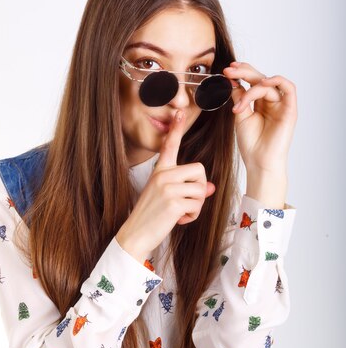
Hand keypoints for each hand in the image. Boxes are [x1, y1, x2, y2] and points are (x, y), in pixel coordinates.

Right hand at [116, 110, 215, 259]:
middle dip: (200, 189)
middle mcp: (162, 175)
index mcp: (159, 171)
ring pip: (201, 189)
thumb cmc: (151, 216)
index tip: (179, 113)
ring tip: (181, 213)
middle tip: (187, 202)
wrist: (135, 234)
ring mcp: (167, 188)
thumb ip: (189, 189)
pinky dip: (192, 216)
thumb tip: (210, 187)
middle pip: (200, 170)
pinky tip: (179, 220)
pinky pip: (197, 205)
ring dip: (197, 206)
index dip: (176, 129)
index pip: (169, 146)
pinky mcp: (173, 202)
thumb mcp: (168, 198)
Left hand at [223, 62, 296, 174]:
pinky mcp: (290, 110)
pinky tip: (261, 84)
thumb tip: (233, 81)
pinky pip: (289, 88)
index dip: (241, 73)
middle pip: (260, 78)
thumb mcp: (240, 116)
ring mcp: (282, 105)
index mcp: (261, 103)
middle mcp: (272, 102)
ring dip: (253, 80)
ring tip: (239, 85)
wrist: (259, 162)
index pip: (252, 82)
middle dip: (243, 72)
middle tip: (228, 71)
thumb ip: (239, 98)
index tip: (226, 71)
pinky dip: (276, 81)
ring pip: (269, 83)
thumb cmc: (251, 144)